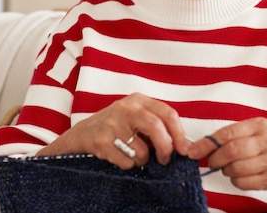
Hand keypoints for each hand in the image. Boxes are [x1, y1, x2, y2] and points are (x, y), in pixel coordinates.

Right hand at [37, 93, 189, 168]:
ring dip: (143, 160)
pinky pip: (126, 161)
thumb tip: (183, 145)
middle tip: (165, 159)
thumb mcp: (136, 116)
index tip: (185, 150)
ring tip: (135, 156)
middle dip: (165, 148)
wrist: (82, 134)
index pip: (167, 113)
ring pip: (141, 150)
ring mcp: (111, 124)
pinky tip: (121, 158)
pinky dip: (129, 165)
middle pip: (155, 128)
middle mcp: (125, 108)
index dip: (180, 133)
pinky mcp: (101, 141)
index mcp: (138, 100)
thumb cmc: (117, 126)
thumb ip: (157, 124)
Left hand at [187, 117, 266, 197]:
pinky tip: (240, 176)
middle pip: (231, 151)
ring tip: (229, 168)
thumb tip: (199, 147)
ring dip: (226, 171)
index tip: (194, 151)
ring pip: (236, 168)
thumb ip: (228, 136)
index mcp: (260, 125)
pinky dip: (236, 181)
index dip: (207, 143)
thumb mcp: (251, 134)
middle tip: (212, 162)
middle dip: (215, 159)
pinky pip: (243, 182)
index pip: (227, 133)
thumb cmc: (263, 148)